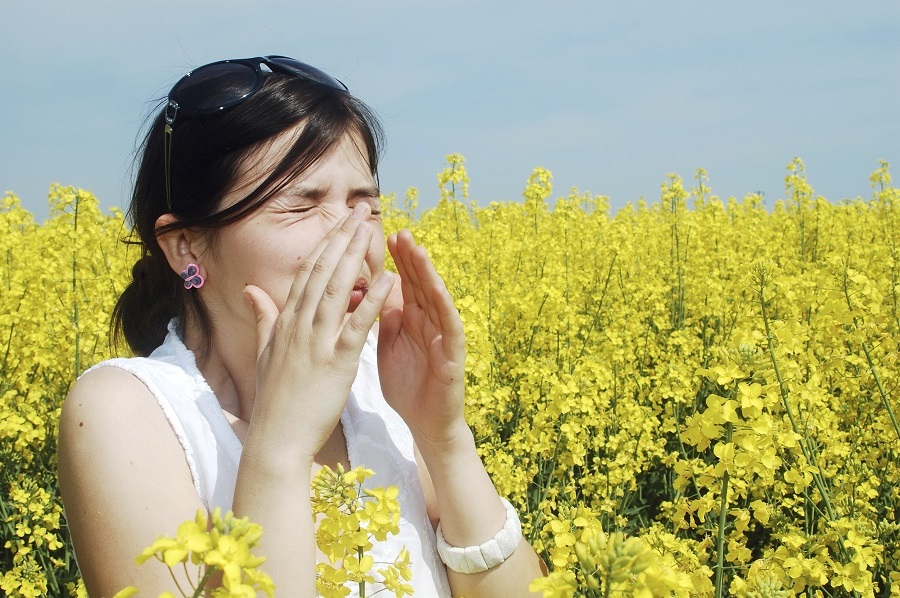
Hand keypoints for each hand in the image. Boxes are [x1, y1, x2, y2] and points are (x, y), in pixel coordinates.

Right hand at [243, 205, 393, 459]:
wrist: (277, 439)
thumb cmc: (275, 399)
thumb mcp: (265, 353)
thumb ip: (264, 318)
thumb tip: (252, 291)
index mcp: (286, 322)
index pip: (307, 273)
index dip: (325, 244)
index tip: (339, 222)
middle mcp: (299, 325)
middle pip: (322, 272)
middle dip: (340, 238)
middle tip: (358, 210)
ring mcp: (316, 342)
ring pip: (336, 290)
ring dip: (354, 257)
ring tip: (370, 230)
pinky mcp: (336, 362)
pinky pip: (356, 325)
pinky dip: (371, 300)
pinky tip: (387, 279)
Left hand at [378, 229, 468, 445]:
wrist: (424, 423)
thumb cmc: (407, 386)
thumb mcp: (388, 346)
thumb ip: (385, 319)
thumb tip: (374, 292)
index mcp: (411, 319)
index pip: (402, 282)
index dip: (394, 260)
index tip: (382, 236)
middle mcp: (429, 322)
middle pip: (419, 283)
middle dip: (410, 257)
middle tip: (400, 231)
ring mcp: (442, 336)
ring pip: (436, 298)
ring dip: (427, 273)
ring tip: (418, 250)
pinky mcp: (453, 355)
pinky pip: (450, 326)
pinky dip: (444, 306)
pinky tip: (437, 289)